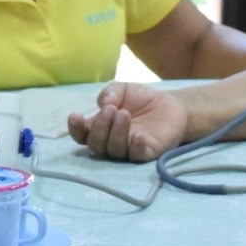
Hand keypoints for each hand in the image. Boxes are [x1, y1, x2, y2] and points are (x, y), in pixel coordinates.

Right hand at [67, 82, 189, 161]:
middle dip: (99, 127)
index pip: (81, 135)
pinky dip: (135, 147)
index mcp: (100, 127)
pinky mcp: (147, 153)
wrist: (170, 105)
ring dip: (116, 133)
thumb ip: (110, 92)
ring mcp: (128, 149)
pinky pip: (137, 156)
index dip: (75, 129)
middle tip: (110, 110)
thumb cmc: (141, 99)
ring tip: (124, 114)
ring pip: (114, 151)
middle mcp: (111, 142)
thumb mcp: (122, 88)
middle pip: (95, 145)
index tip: (75, 116)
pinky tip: (138, 136)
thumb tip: (103, 104)